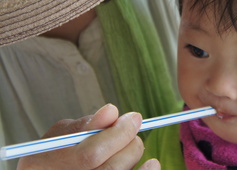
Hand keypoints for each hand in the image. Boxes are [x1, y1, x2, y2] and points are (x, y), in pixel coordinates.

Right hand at [17, 104, 159, 168]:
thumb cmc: (54, 153)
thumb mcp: (60, 135)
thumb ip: (85, 125)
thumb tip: (111, 111)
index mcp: (46, 164)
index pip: (91, 155)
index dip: (117, 134)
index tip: (134, 117)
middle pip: (110, 169)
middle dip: (129, 145)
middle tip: (133, 130)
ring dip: (133, 157)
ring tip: (135, 144)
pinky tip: (151, 164)